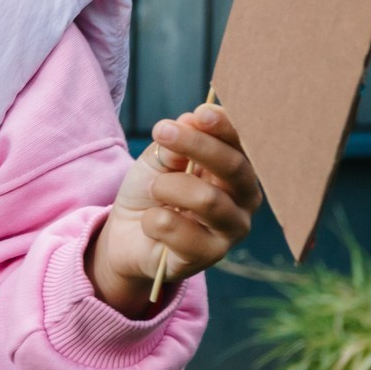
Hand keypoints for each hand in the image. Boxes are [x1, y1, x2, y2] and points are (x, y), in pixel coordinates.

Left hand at [90, 104, 263, 315]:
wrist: (127, 235)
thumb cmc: (152, 192)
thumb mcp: (158, 160)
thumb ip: (175, 143)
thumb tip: (190, 120)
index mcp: (236, 169)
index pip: (240, 143)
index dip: (224, 126)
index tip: (201, 112)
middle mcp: (243, 199)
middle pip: (233, 167)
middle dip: (196, 145)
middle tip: (162, 131)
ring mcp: (231, 230)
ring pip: (208, 200)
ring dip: (169, 187)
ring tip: (153, 188)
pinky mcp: (209, 256)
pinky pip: (179, 231)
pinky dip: (154, 220)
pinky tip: (150, 222)